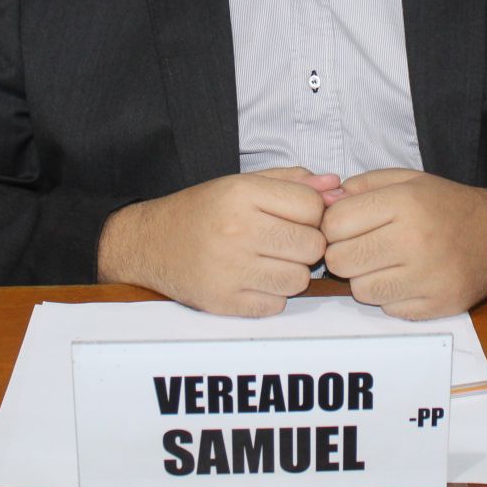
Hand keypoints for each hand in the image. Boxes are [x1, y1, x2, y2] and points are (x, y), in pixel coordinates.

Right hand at [97, 167, 339, 316]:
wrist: (150, 243)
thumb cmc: (202, 211)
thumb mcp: (242, 183)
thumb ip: (291, 182)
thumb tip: (337, 186)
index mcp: (242, 193)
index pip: (312, 206)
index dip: (312, 213)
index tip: (295, 217)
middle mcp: (236, 229)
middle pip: (313, 245)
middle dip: (306, 244)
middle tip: (285, 242)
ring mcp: (230, 269)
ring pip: (300, 279)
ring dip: (292, 272)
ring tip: (271, 261)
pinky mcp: (224, 301)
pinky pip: (276, 305)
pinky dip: (272, 296)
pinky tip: (254, 280)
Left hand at [322, 170, 486, 319]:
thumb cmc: (447, 205)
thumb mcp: (407, 180)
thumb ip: (361, 187)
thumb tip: (324, 204)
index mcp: (405, 204)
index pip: (334, 224)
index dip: (333, 225)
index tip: (347, 225)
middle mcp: (416, 242)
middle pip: (340, 260)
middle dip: (344, 253)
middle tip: (362, 246)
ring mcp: (427, 279)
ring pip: (360, 290)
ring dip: (365, 278)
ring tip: (385, 262)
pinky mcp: (436, 307)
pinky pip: (387, 309)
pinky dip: (390, 296)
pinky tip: (407, 278)